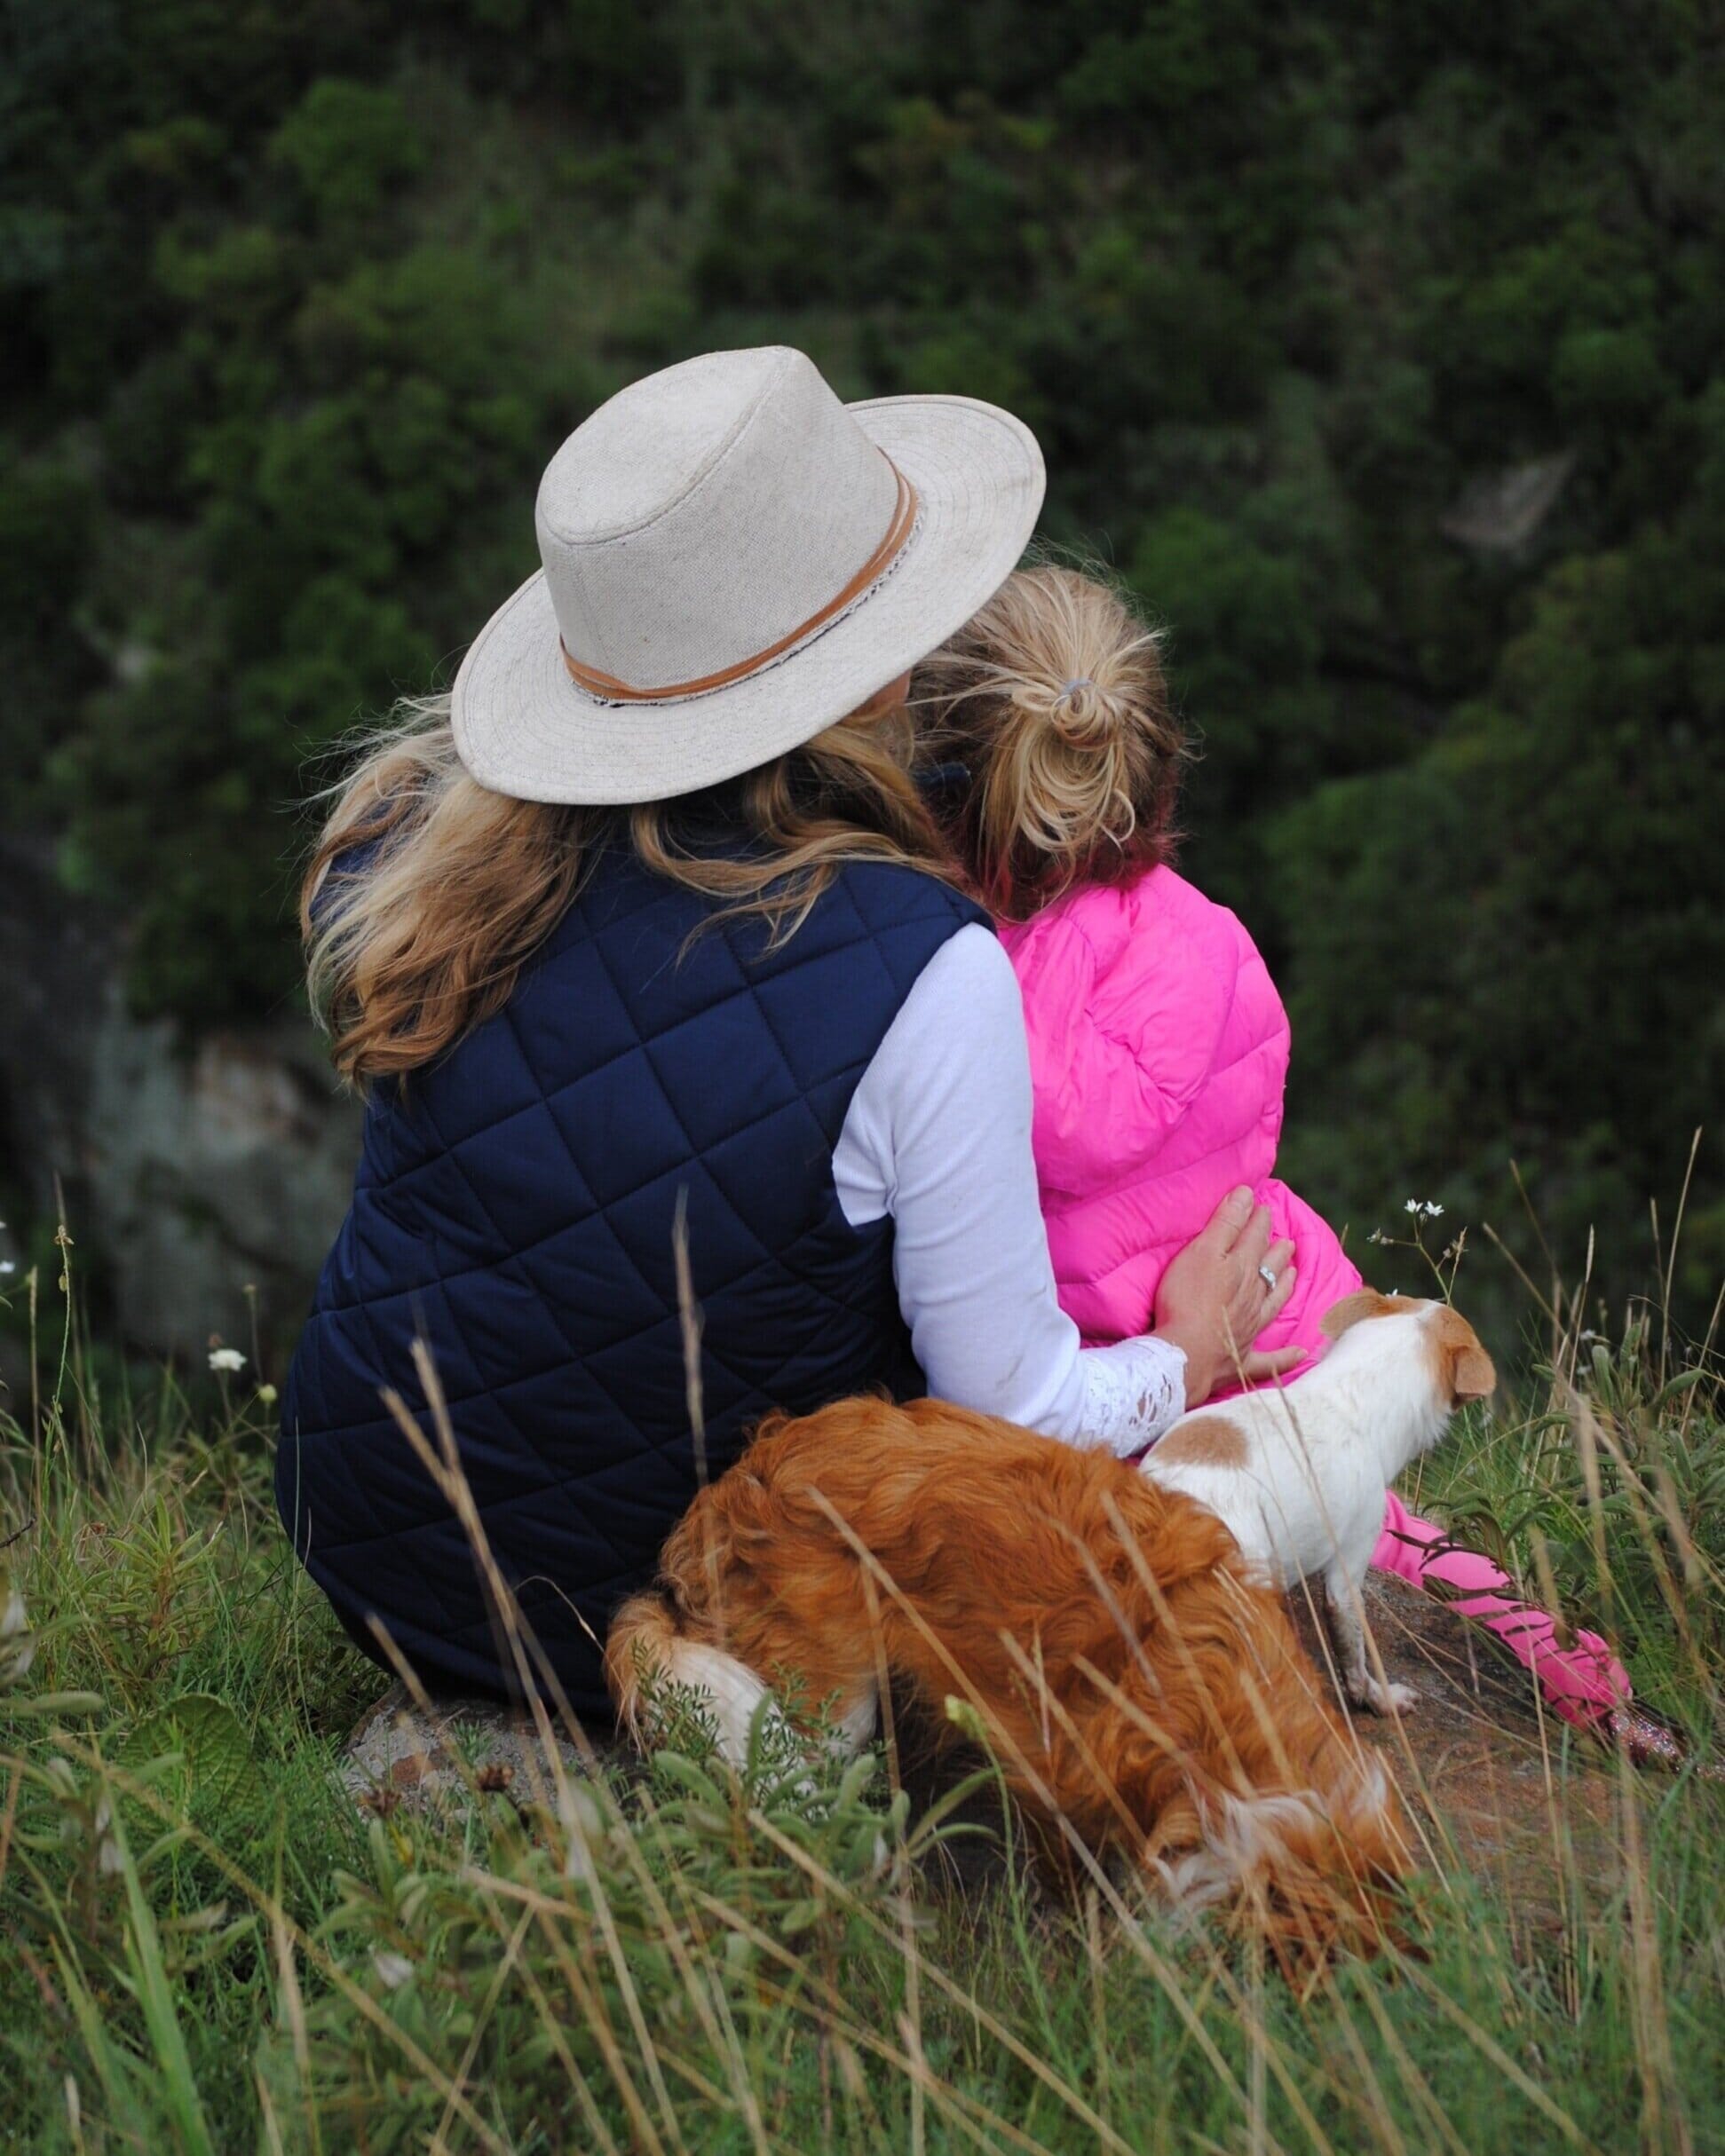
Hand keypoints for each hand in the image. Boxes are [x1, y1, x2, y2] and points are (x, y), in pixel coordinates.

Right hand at [1151, 1187, 1299, 1407]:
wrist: (1184, 1355)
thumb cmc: (1186, 1300)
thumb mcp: (1203, 1253)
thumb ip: (1227, 1224)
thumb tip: (1248, 1195)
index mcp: (1241, 1270)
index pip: (1254, 1239)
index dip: (1259, 1221)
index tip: (1264, 1206)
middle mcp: (1252, 1298)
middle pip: (1267, 1270)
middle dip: (1276, 1252)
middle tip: (1287, 1241)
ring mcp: (1249, 1329)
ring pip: (1272, 1303)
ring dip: (1283, 1287)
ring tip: (1293, 1273)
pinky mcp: (1241, 1359)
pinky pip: (1270, 1360)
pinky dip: (1286, 1357)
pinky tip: (1301, 1353)